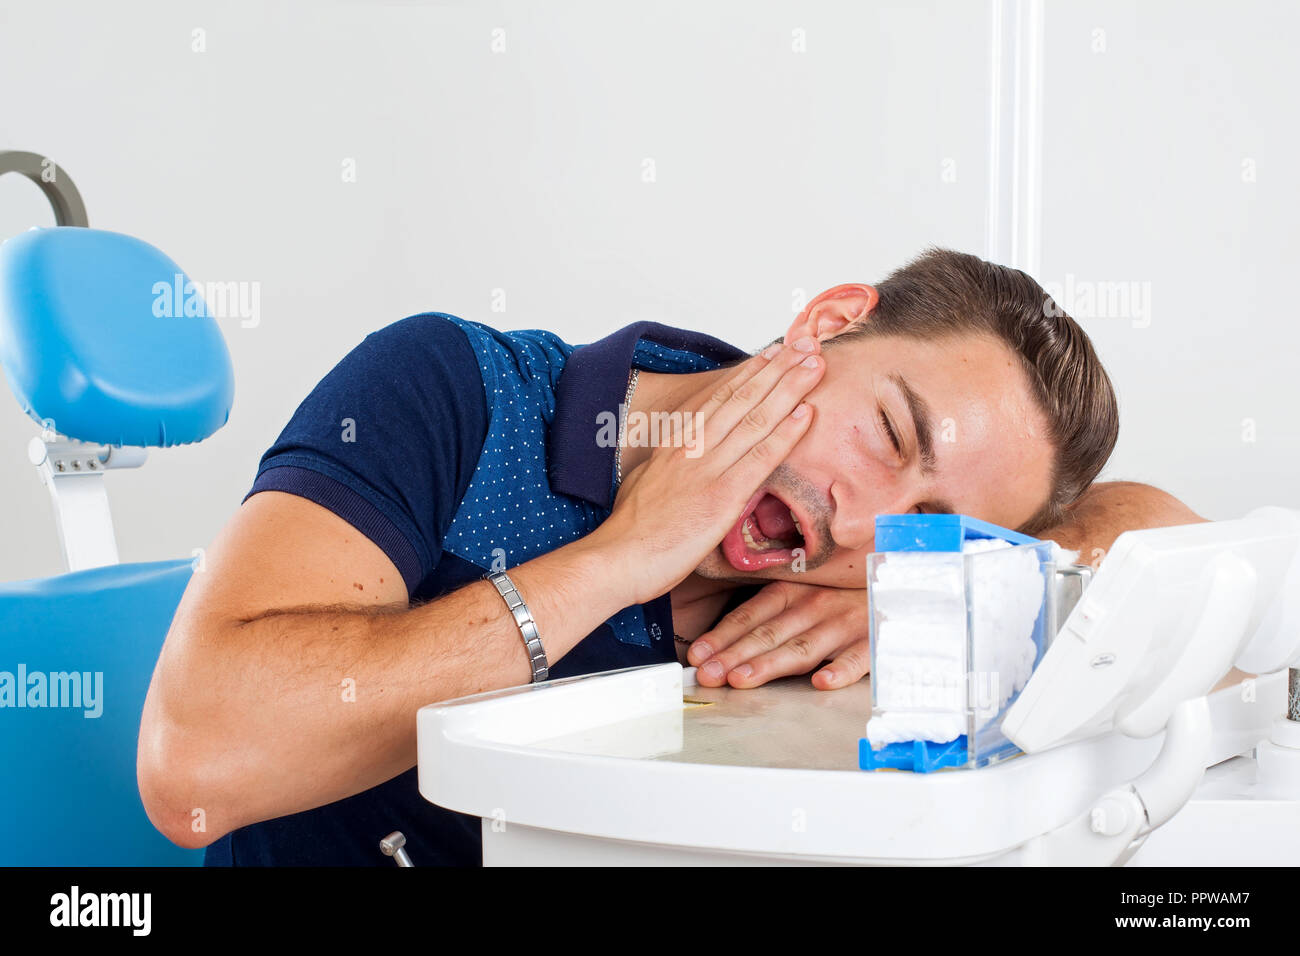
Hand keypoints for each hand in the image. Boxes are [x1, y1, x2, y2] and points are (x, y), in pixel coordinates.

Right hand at [590, 337, 823, 605]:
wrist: (615, 559)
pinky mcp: (721, 497)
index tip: (771, 353)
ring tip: (815, 364)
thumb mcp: (642, 486)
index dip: (748, 373)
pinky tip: (806, 413)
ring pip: (756, 419)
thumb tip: (671, 465)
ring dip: (789, 389)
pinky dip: (785, 434)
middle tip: (805, 344)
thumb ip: (664, 470)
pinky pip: (760, 459)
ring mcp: (707, 469)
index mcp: (675, 445)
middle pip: (741, 398)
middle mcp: (692, 448)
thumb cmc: (628, 533)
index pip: (717, 399)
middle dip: (777, 368)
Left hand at [686, 580, 870, 689]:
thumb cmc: (843, 593)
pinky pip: (858, 658)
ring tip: (744, 679)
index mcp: (794, 591)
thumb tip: (722, 643)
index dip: (722, 635)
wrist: (904, 586)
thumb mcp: (805, 590)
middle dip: (735, 655)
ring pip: (803, 647)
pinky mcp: (875, 641)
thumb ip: (770, 611)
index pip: (751, 615)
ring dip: (772, 663)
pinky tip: (822, 683)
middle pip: (769, 633)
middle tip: (708, 674)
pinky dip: (841, 671)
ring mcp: (846, 623)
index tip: (696, 655)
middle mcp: (816, 605)